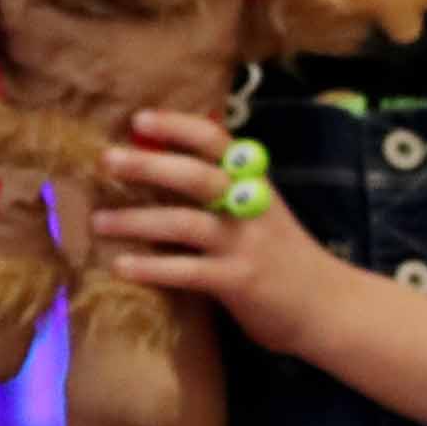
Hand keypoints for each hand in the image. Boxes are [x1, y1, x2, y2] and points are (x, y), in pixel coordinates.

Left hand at [87, 106, 352, 354]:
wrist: (328, 305)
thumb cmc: (284, 257)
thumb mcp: (260, 211)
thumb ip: (224, 188)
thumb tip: (166, 159)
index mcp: (254, 184)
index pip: (216, 141)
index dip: (178, 127)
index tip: (139, 120)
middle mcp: (250, 207)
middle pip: (196, 176)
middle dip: (149, 165)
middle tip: (106, 160)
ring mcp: (245, 245)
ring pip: (184, 223)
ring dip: (136, 220)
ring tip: (98, 221)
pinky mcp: (239, 282)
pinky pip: (188, 271)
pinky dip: (152, 267)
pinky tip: (121, 267)